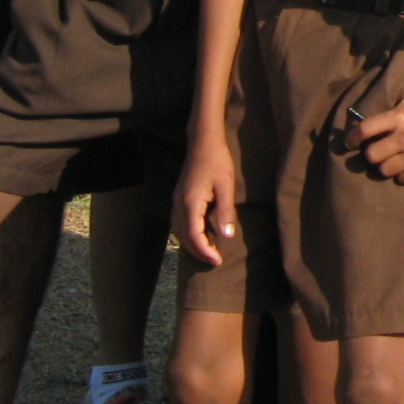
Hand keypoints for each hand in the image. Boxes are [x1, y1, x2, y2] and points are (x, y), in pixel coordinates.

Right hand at [175, 146, 239, 265]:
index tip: (217, 261)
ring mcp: (176, 201)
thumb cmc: (218, 161)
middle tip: (214, 261)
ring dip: (192, 244)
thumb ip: (226, 211)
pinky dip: (187, 234)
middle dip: (198, 251)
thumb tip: (227, 235)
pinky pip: (179, 222)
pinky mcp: (179, 197)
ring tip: (208, 252)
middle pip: (184, 237)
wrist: (203, 142)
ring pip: (179, 230)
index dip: (205, 251)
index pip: (194, 236)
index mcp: (190, 203)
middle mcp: (179, 204)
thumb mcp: (226, 186)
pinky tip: (199, 236)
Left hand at [356, 91, 403, 185]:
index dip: (352, 138)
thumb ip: (391, 98)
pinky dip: (401, 175)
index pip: (365, 129)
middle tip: (376, 153)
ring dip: (385, 167)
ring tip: (391, 161)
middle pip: (371, 155)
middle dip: (371, 155)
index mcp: (398, 117)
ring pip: (384, 170)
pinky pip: (402, 179)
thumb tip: (368, 101)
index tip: (350, 143)